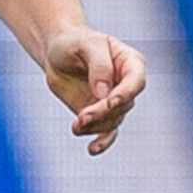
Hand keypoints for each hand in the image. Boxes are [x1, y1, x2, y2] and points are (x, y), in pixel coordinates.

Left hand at [43, 26, 146, 155]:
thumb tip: (104, 93)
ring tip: (76, 125)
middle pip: (122, 105)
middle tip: (82, 116)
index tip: (109, 101)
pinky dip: (101, 142)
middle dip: (102, 112)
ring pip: (112, 120)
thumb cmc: (73, 42)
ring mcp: (115, 102)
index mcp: (131, 63)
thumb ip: (98, 64)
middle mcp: (127, 85)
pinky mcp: (101, 114)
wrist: (57, 53)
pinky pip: (107, 132)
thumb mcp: (85, 44)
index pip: (135, 82)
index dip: (124, 94)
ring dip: (94, 125)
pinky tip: (92, 150)